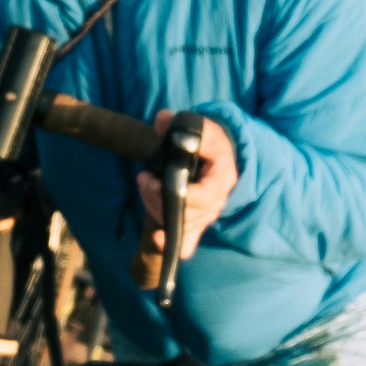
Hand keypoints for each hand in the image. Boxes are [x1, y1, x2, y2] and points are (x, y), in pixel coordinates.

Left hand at [133, 110, 239, 259]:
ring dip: (155, 209)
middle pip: (187, 214)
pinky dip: (171, 245)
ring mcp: (206, 215)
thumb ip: (181, 123)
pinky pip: (186, 243)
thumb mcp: (200, 128)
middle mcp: (216, 202)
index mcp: (221, 179)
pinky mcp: (196, 223)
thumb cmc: (208, 142)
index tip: (150, 180)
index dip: (174, 194)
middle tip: (144, 178)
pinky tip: (157, 239)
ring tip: (146, 185)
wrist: (217, 155)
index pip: (201, 197)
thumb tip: (162, 120)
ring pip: (181, 226)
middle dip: (157, 199)